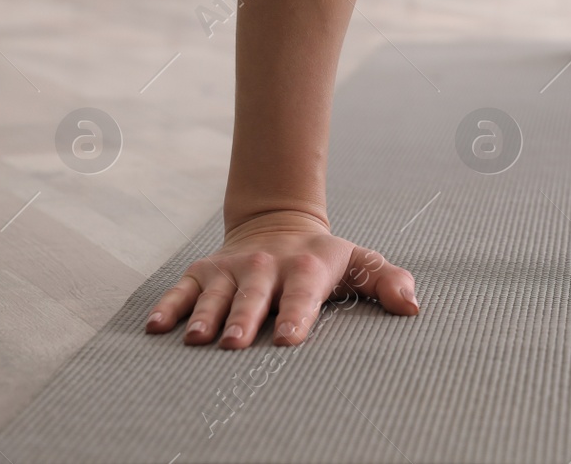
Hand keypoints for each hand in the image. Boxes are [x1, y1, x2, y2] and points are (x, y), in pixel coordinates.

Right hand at [144, 209, 418, 348]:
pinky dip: (168, 306)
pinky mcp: (202, 272)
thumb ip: (387, 282)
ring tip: (198, 339)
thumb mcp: (360, 263)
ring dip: (205, 315)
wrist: (279, 225)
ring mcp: (232, 268)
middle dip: (244, 319)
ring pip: (216, 294)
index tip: (288, 340)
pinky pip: (181, 290)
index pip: (302, 293)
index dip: (296, 315)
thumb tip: (413, 306)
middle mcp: (266, 266)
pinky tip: (157, 327)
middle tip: (233, 344)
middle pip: (254, 295)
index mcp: (306, 268)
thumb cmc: (323, 260)